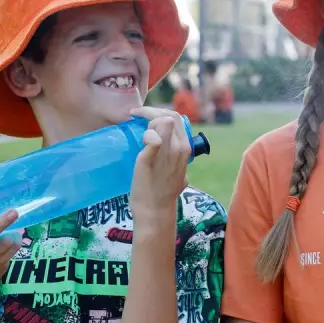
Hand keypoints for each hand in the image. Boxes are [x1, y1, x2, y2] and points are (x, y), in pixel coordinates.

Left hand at [129, 107, 190, 222]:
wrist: (155, 210)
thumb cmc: (163, 193)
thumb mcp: (179, 171)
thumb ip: (176, 159)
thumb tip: (168, 151)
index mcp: (186, 148)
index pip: (177, 118)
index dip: (160, 112)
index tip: (145, 116)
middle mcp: (180, 147)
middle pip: (170, 115)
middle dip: (152, 112)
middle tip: (137, 117)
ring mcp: (166, 152)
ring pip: (161, 122)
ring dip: (148, 123)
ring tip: (139, 134)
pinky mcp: (150, 158)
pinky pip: (152, 138)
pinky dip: (147, 136)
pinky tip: (141, 140)